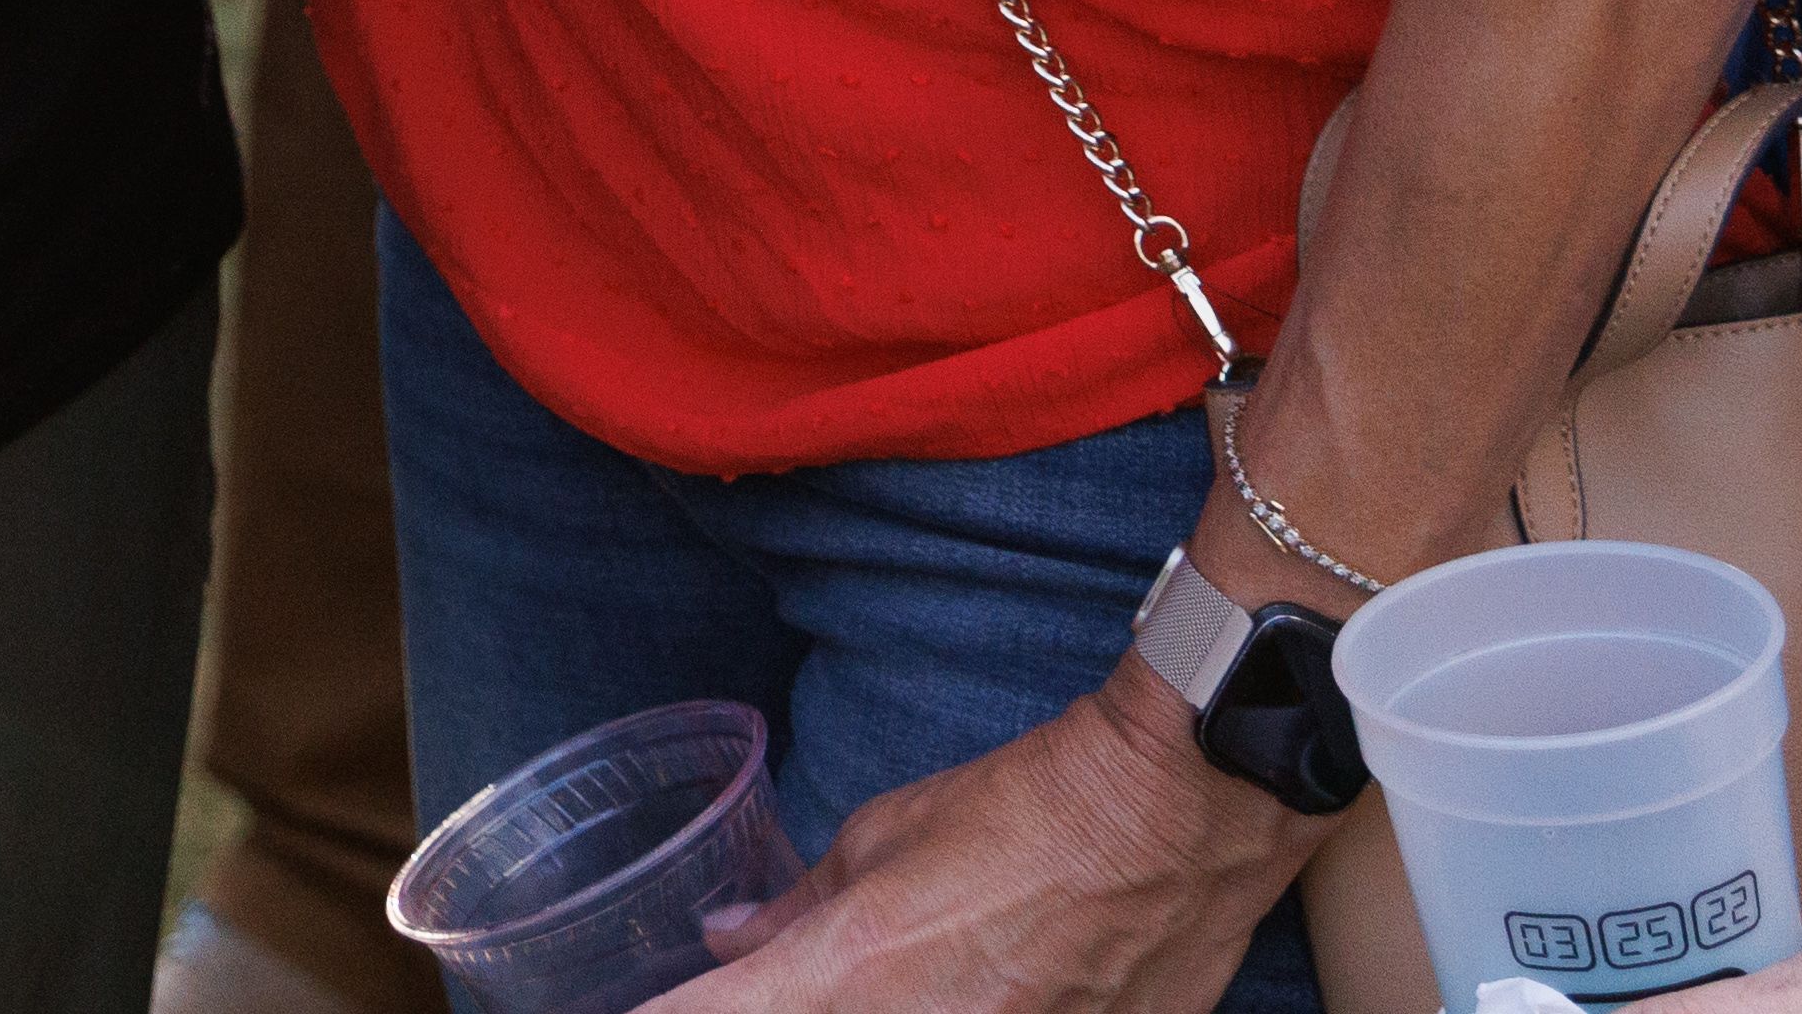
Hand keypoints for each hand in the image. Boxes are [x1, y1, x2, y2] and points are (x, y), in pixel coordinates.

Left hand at [674, 678, 1307, 1013]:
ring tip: (901, 975)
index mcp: (856, 973)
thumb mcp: (890, 835)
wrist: (1179, 817)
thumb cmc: (1029, 808)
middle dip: (762, 1010)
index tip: (622, 1008)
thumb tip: (728, 943)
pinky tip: (965, 993)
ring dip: (868, 1012)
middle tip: (788, 979)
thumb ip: (800, 908)